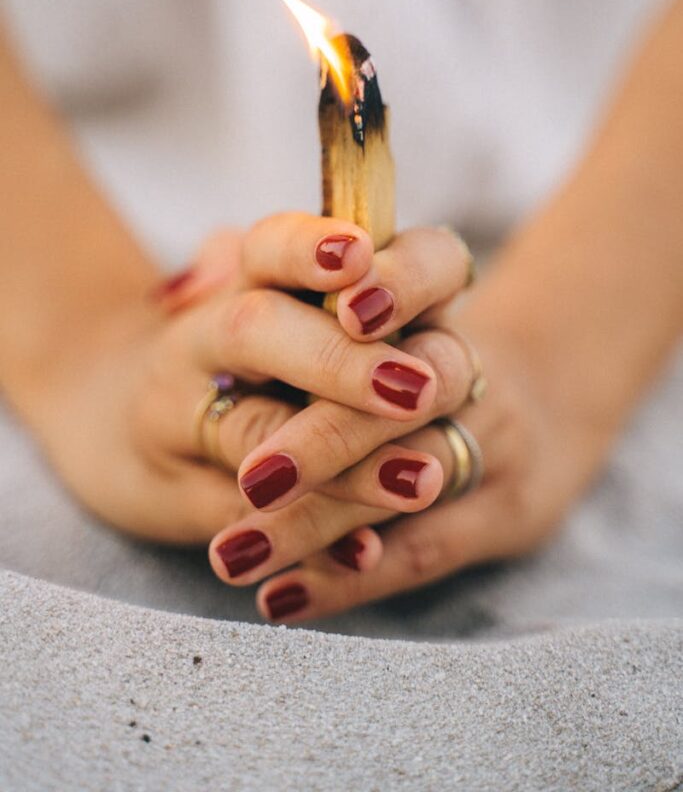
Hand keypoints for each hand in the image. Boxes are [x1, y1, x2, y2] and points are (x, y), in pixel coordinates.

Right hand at [23, 214, 451, 542]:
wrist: (116, 410)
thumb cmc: (231, 344)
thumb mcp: (266, 289)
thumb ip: (319, 276)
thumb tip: (371, 260)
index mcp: (242, 278)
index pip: (270, 244)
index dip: (311, 249)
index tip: (360, 256)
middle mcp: (202, 337)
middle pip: (258, 331)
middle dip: (341, 362)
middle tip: (419, 389)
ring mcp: (180, 414)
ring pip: (256, 433)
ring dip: (342, 462)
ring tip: (420, 481)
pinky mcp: (181, 491)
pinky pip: (244, 515)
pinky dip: (310, 538)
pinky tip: (364, 552)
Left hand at [206, 227, 612, 621]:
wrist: (533, 406)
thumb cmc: (412, 344)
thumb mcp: (376, 295)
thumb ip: (287, 281)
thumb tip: (178, 288)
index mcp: (435, 293)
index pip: (436, 263)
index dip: (399, 283)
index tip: (349, 308)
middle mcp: (465, 361)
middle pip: (424, 384)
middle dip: (337, 432)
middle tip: (255, 478)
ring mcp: (494, 436)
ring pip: (417, 479)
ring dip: (323, 520)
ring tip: (235, 554)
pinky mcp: (506, 510)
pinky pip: (428, 550)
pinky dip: (351, 578)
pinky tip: (281, 598)